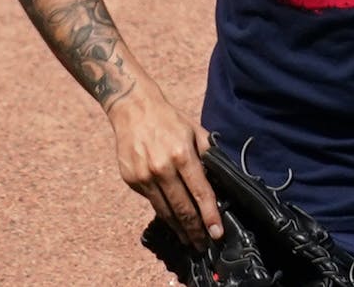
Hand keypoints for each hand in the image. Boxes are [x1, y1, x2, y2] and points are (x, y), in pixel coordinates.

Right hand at [108, 88, 222, 249]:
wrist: (133, 108)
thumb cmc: (169, 119)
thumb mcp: (195, 131)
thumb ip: (209, 155)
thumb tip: (221, 181)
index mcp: (182, 155)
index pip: (200, 192)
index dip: (210, 215)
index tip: (217, 233)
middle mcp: (162, 168)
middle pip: (182, 208)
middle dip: (195, 231)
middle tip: (204, 245)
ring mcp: (144, 176)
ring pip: (165, 211)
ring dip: (179, 229)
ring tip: (190, 241)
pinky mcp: (132, 180)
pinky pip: (152, 202)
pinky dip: (164, 212)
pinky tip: (172, 219)